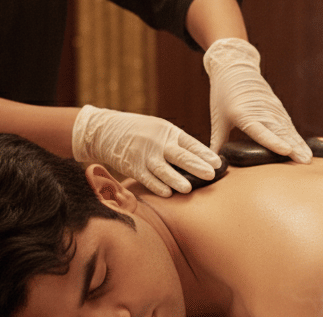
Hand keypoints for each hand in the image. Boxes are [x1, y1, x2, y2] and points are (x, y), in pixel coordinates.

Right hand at [72, 105, 221, 195]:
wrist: (104, 130)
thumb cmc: (139, 131)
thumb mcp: (160, 129)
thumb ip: (177, 143)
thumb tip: (201, 160)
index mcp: (168, 131)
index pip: (190, 143)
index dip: (205, 154)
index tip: (218, 163)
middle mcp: (158, 142)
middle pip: (180, 155)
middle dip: (196, 166)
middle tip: (210, 175)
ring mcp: (144, 154)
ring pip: (163, 169)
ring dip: (176, 179)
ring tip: (188, 188)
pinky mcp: (131, 166)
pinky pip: (146, 178)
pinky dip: (156, 186)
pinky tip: (167, 193)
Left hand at [203, 38, 311, 162]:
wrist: (234, 66)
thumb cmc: (222, 94)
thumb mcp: (218, 119)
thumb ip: (217, 142)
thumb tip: (213, 165)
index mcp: (243, 114)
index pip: (260, 131)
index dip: (273, 141)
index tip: (286, 151)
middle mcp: (260, 110)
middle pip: (280, 131)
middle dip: (294, 147)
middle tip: (305, 161)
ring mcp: (271, 108)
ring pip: (287, 128)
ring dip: (299, 143)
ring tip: (307, 159)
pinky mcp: (277, 106)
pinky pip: (288, 124)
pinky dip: (296, 136)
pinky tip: (303, 148)